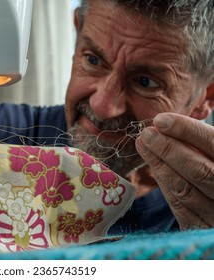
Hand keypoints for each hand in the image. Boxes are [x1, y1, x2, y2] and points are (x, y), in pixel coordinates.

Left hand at [135, 113, 213, 229]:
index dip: (187, 131)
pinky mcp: (201, 229)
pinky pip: (179, 206)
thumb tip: (170, 124)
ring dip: (160, 165)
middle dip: (169, 150)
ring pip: (185, 189)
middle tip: (146, 133)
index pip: (213, 144)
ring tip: (143, 144)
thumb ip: (203, 142)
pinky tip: (154, 165)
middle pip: (199, 171)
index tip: (160, 120)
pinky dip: (164, 183)